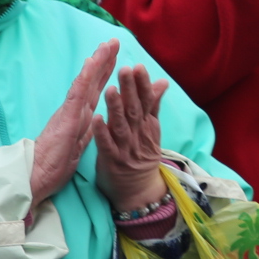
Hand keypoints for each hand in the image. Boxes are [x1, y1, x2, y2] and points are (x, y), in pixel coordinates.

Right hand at [30, 40, 117, 207]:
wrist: (36, 178)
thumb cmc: (53, 167)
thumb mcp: (77, 148)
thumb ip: (86, 132)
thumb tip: (97, 121)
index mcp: (79, 118)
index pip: (94, 91)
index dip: (104, 74)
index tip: (114, 58)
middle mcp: (75, 111)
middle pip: (92, 82)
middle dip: (104, 61)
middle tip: (113, 41)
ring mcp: (70, 113)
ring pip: (86, 82)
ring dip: (97, 62)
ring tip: (107, 45)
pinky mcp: (66, 118)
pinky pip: (77, 94)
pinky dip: (85, 77)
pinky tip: (92, 63)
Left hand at [92, 64, 170, 212]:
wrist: (138, 191)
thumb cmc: (142, 155)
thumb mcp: (151, 129)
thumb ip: (153, 105)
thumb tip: (162, 82)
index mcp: (147, 126)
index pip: (146, 101)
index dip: (142, 85)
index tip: (138, 67)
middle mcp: (138, 135)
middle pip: (135, 110)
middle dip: (130, 90)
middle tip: (125, 70)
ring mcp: (125, 149)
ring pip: (121, 125)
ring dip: (116, 107)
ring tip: (110, 89)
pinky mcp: (112, 161)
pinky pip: (106, 145)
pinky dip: (102, 132)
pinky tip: (96, 119)